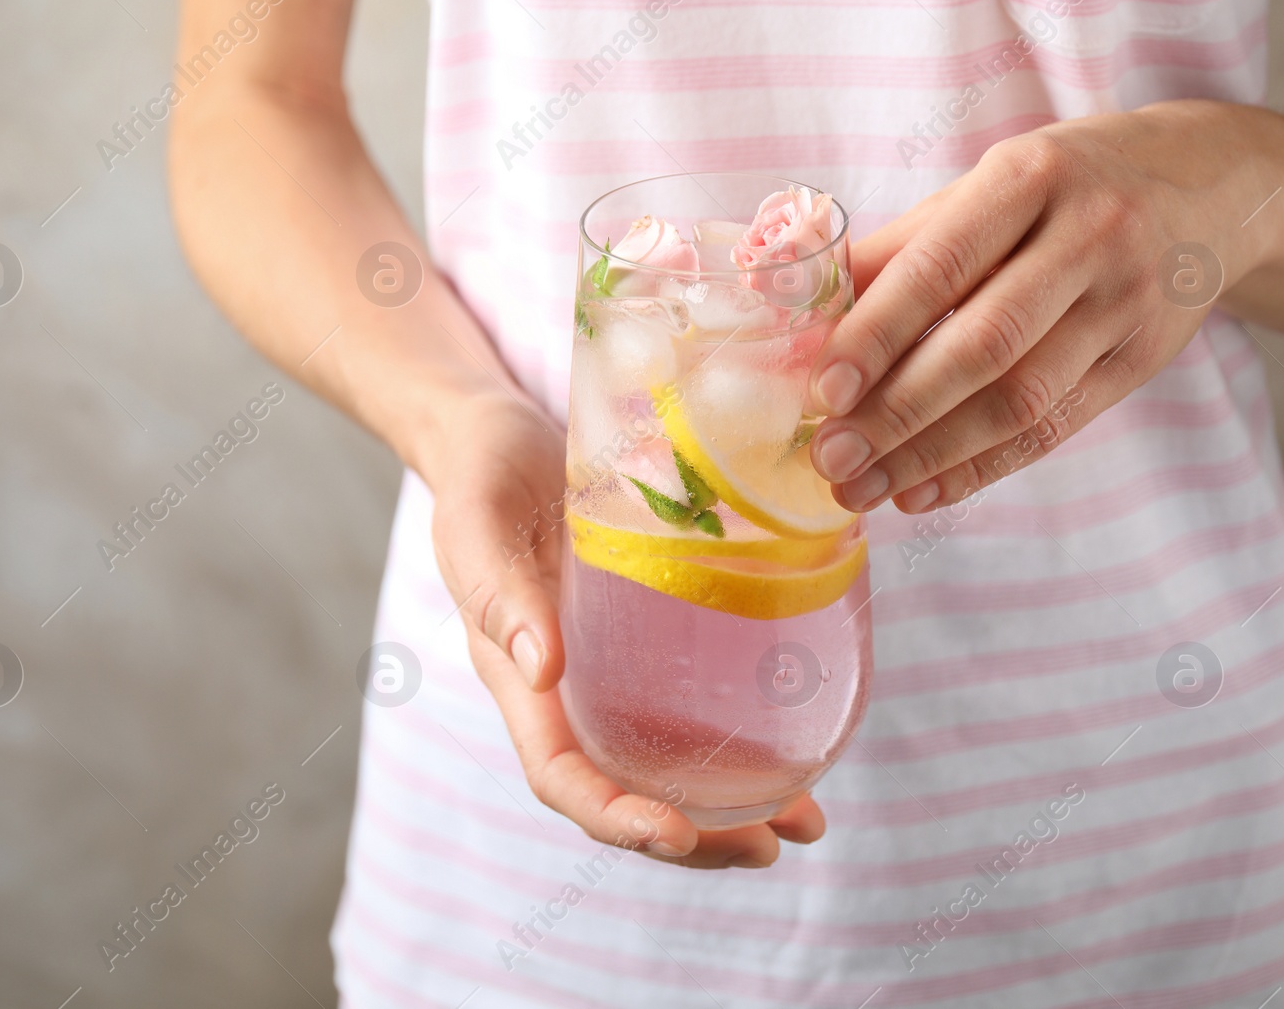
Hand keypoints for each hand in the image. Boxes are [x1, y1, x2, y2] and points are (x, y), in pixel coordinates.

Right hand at [427, 393, 824, 866]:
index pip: (562, 775)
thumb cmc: (482, 478)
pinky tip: (799, 745)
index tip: (677, 834)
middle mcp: (568, 692)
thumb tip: (542, 668)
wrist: (501, 437)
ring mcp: (610, 671)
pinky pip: (693, 704)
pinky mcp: (648, 638)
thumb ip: (499, 591)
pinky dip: (743, 738)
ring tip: (805, 823)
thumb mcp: (479, 523)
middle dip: (694, 836)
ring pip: (667, 764)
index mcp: (520, 680)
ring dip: (732, 804)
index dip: (614, 816)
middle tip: (771, 846)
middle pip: (625, 791)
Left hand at [808, 101, 1272, 513]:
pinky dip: (981, 468)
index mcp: (1030, 178)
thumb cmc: (1065, 187)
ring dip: (932, 455)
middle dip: (898, 412)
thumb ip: (901, 246)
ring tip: (862, 490)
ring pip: (1022, 400)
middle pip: (985, 346)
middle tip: (832, 459)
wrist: (1212, 186)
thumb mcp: (988, 186)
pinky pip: (1055, 428)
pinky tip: (922, 490)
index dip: (878, 335)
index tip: (823, 390)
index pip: (941, 267)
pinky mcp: (1143, 362)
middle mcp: (1089, 238)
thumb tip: (803, 306)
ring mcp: (1126, 305)